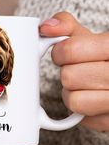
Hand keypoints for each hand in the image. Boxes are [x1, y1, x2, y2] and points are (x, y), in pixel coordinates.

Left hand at [40, 12, 108, 131]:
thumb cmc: (98, 57)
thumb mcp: (87, 36)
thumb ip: (65, 26)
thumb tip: (45, 27)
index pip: (71, 50)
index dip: (60, 53)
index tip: (63, 54)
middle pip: (69, 77)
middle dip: (67, 73)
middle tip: (78, 71)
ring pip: (74, 100)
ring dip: (72, 93)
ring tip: (84, 86)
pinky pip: (82, 118)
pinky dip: (81, 110)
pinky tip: (92, 99)